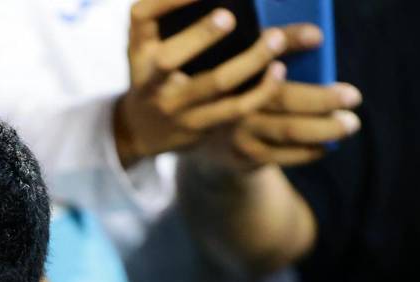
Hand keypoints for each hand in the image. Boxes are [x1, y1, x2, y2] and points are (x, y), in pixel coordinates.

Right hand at [115, 0, 305, 164]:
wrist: (142, 131)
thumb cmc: (156, 74)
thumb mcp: (153, 46)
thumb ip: (176, 19)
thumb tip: (236, 1)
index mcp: (139, 50)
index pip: (142, 17)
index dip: (168, 1)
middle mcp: (151, 79)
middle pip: (170, 59)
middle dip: (200, 36)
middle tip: (229, 16)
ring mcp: (175, 106)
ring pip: (215, 83)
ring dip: (250, 61)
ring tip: (276, 38)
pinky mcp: (199, 126)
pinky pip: (234, 109)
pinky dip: (260, 91)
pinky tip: (279, 71)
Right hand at [195, 29, 362, 170]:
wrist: (207, 139)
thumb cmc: (240, 91)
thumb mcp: (251, 65)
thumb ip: (280, 45)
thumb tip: (317, 36)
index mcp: (234, 74)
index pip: (261, 52)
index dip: (288, 42)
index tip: (319, 38)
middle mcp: (232, 103)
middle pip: (283, 98)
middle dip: (322, 98)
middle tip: (354, 96)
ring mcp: (238, 134)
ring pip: (287, 131)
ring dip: (324, 129)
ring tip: (350, 124)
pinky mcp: (244, 157)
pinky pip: (283, 156)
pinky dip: (309, 151)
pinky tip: (327, 145)